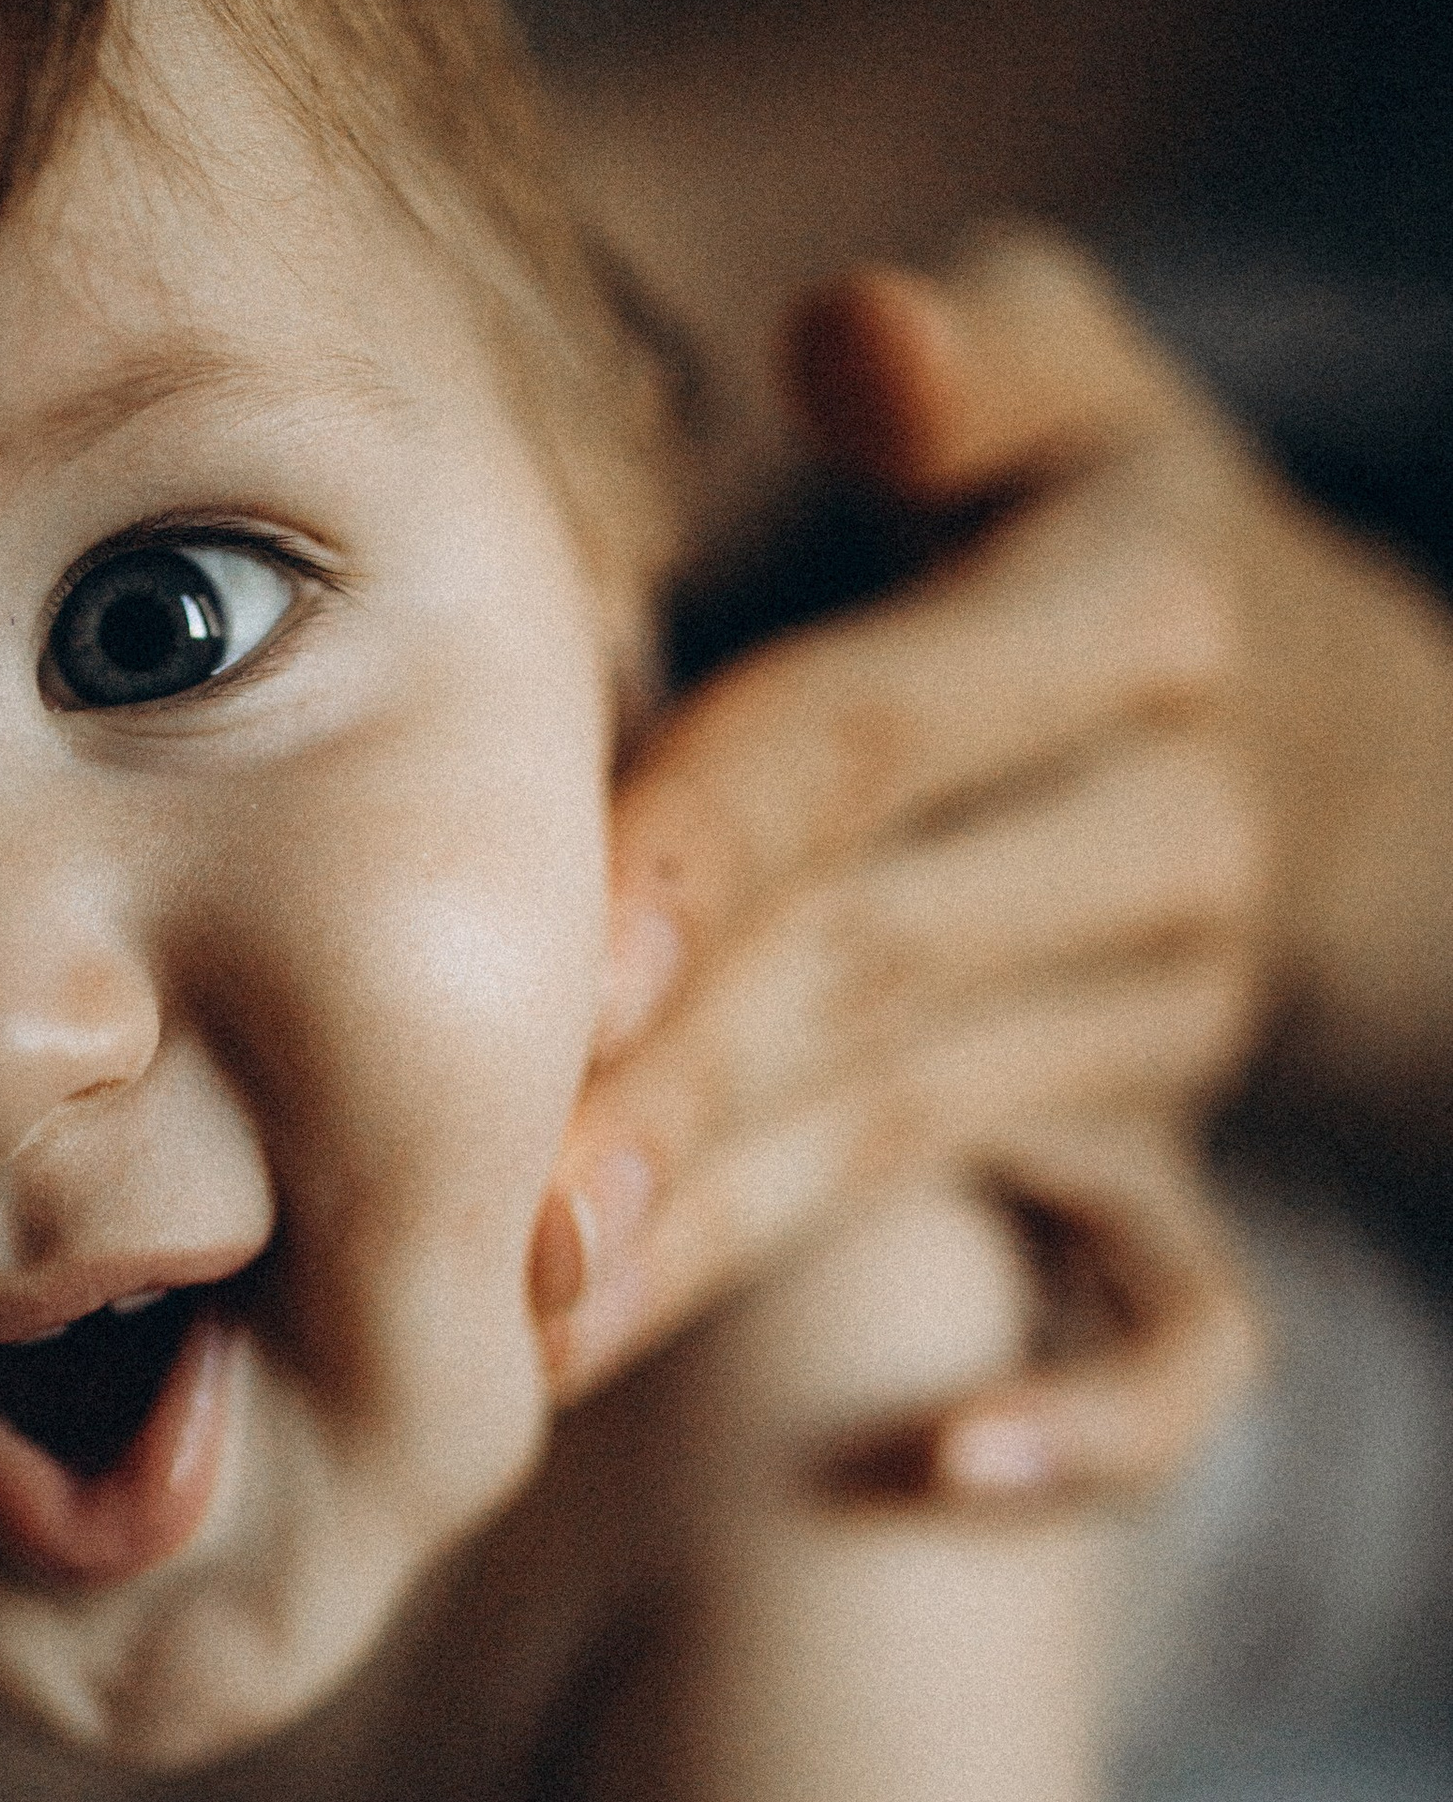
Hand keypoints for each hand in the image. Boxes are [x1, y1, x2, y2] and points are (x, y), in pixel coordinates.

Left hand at [541, 228, 1452, 1492]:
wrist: (1306, 720)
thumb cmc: (1059, 526)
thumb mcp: (1055, 379)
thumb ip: (954, 358)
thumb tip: (842, 334)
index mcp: (1127, 614)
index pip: (875, 738)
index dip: (714, 848)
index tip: (564, 970)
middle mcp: (1171, 826)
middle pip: (880, 965)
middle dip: (679, 1091)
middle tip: (496, 1212)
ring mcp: (1183, 1017)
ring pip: (933, 1135)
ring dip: (736, 1238)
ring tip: (539, 1328)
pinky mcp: (1186, 1156)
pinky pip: (1190, 1315)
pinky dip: (1098, 1404)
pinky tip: (945, 1467)